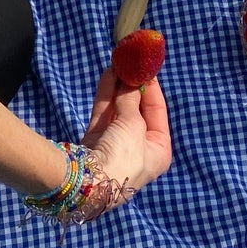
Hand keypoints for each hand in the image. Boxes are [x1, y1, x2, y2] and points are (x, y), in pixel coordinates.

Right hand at [82, 67, 171, 195]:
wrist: (88, 183)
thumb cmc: (124, 156)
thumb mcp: (133, 126)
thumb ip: (131, 100)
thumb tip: (131, 81)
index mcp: (158, 150)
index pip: (158, 113)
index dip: (152, 90)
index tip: (146, 69)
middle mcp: (139, 148)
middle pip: (137, 111)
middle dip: (133, 88)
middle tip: (130, 64)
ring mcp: (116, 145)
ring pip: (119, 111)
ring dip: (118, 89)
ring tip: (118, 64)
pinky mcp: (97, 141)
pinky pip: (104, 114)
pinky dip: (106, 96)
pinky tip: (108, 76)